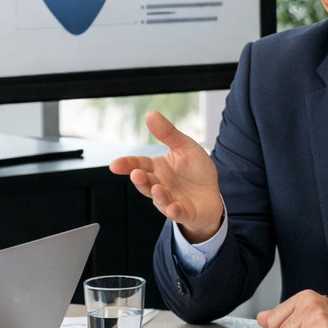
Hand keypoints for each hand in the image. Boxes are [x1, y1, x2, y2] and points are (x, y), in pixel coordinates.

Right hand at [109, 111, 223, 242]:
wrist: (212, 193)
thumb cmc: (195, 170)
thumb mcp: (185, 147)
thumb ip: (168, 133)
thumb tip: (150, 114)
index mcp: (157, 167)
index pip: (139, 164)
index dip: (126, 164)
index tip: (115, 164)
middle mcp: (160, 184)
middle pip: (145, 182)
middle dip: (140, 179)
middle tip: (137, 174)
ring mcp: (170, 199)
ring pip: (159, 198)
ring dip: (157, 195)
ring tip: (157, 188)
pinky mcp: (184, 212)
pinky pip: (177, 213)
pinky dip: (173, 211)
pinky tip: (172, 207)